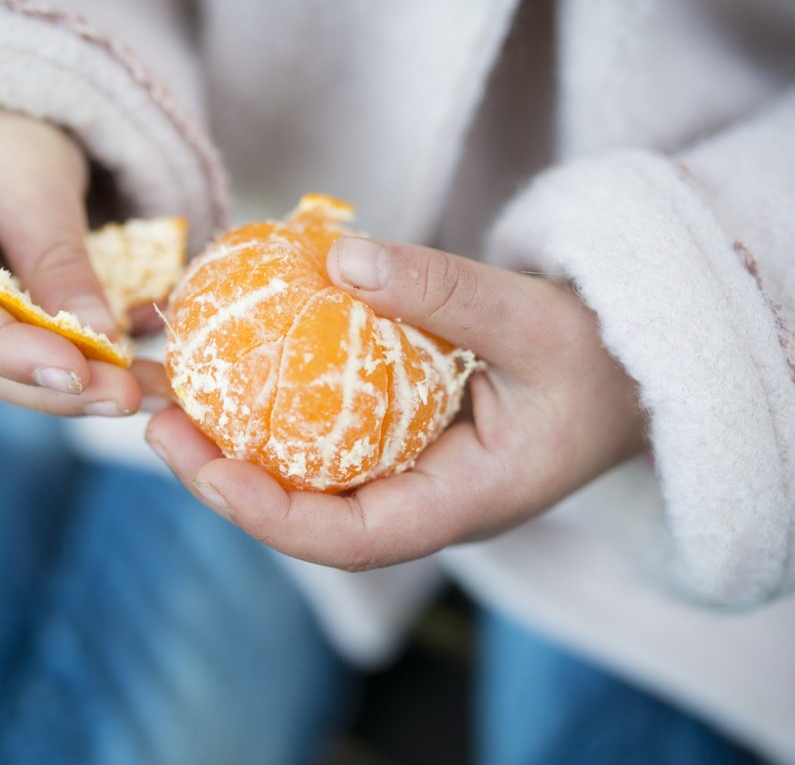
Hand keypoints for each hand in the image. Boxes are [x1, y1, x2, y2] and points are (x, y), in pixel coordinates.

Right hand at [0, 106, 169, 414]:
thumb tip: (104, 340)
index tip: (81, 373)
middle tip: (131, 398)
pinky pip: (30, 352)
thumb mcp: (30, 173)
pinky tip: (143, 372)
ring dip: (84, 387)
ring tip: (153, 392)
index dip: (12, 355)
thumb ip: (58, 255)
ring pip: (8, 369)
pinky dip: (87, 362)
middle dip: (59, 386)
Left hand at [146, 238, 647, 569]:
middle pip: (309, 514)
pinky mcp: (403, 436)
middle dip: (226, 480)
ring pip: (310, 477)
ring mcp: (411, 471)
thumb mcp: (536, 319)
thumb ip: (446, 291)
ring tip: (175, 398)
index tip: (204, 468)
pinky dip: (276, 408)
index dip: (269, 514)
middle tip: (159, 423)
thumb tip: (342, 256)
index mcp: (461, 503)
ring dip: (237, 444)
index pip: (351, 538)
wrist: (635, 367)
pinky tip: (237, 367)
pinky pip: (327, 434)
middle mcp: (424, 499)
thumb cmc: (603, 357)